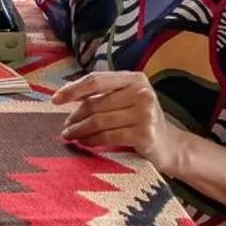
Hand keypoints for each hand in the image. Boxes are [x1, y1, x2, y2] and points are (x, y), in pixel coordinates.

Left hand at [51, 71, 183, 171]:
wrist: (171, 146)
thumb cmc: (141, 121)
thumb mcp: (127, 100)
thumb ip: (104, 95)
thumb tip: (66, 95)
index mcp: (135, 79)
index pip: (96, 80)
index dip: (73, 89)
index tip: (55, 100)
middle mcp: (141, 92)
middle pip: (95, 103)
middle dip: (75, 117)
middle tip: (65, 127)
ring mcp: (145, 113)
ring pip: (99, 121)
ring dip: (79, 130)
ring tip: (70, 136)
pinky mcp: (144, 134)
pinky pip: (108, 136)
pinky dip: (92, 140)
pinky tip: (84, 143)